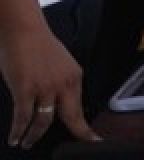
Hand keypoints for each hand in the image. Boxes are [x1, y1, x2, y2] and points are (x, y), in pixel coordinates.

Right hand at [0, 22, 99, 148]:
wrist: (23, 30)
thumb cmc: (38, 45)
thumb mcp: (62, 64)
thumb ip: (64, 82)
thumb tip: (62, 101)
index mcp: (74, 77)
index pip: (80, 108)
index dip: (85, 127)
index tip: (94, 140)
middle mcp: (63, 84)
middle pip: (69, 117)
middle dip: (73, 135)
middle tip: (72, 148)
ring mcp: (45, 88)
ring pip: (43, 122)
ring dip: (34, 136)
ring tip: (27, 143)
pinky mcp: (25, 90)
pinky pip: (23, 117)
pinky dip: (18, 131)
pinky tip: (14, 138)